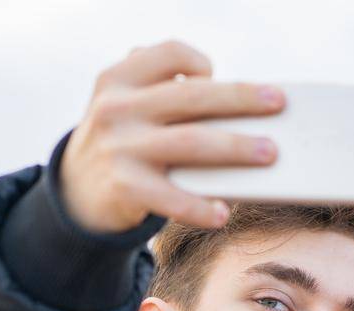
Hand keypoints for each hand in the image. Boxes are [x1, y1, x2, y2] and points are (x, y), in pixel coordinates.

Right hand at [58, 40, 284, 231]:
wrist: (75, 193)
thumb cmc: (120, 143)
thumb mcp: (124, 104)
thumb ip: (159, 87)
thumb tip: (229, 90)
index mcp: (119, 79)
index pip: (169, 54)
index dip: (198, 61)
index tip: (216, 75)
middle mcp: (117, 109)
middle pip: (192, 97)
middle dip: (241, 99)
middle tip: (278, 103)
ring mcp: (119, 149)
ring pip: (190, 143)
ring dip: (236, 147)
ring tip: (269, 153)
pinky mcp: (124, 188)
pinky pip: (171, 198)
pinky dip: (200, 207)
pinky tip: (223, 213)